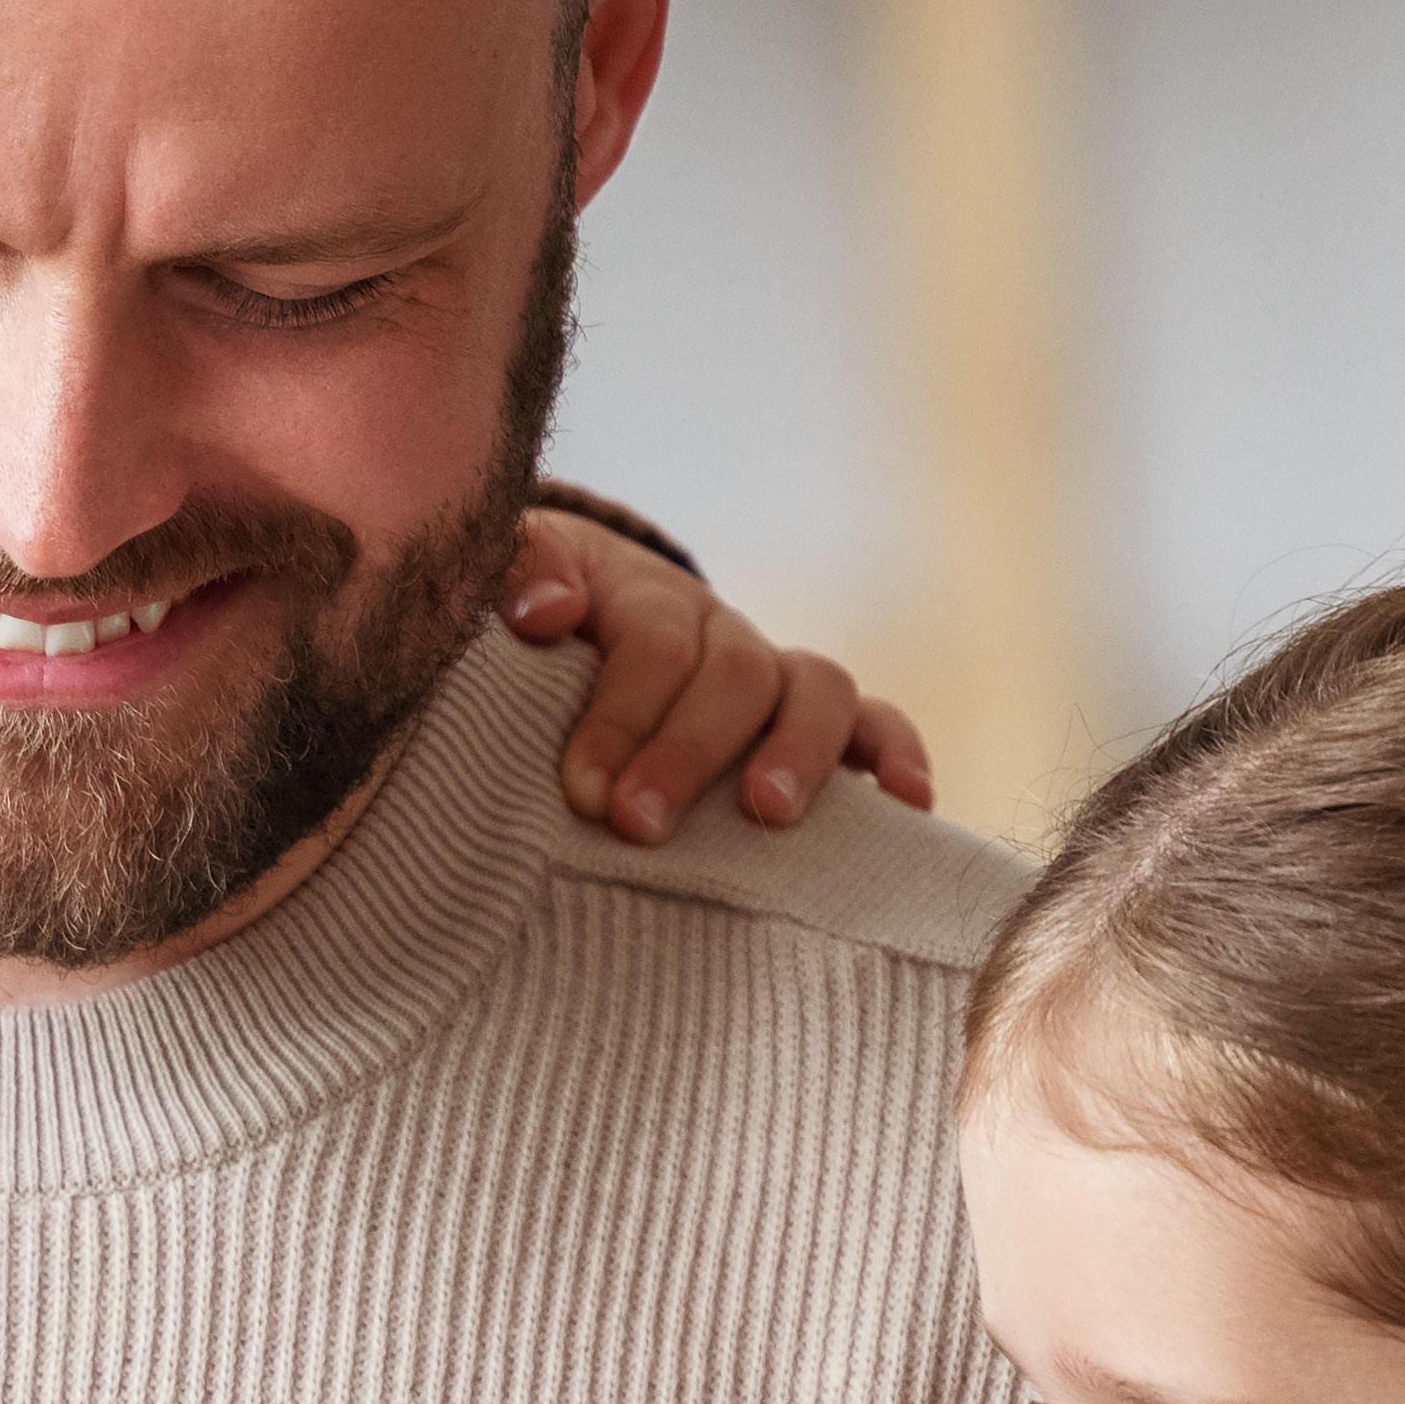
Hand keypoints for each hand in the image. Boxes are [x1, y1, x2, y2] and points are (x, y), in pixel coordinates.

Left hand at [508, 516, 932, 845]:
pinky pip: (875, 723)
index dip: (623, 715)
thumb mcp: (496, 589)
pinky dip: (898, 755)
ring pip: (816, 688)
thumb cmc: (525, 629)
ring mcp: (770, 674)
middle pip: (734, 673)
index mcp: (641, 597)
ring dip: (799, 752)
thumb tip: (550, 613)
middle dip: (689, 752)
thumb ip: (513, 579)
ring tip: (766, 813)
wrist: (563, 623)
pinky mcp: (808, 718)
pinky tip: (908, 804)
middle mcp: (717, 630)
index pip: (652, 645)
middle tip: (638, 824)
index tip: (584, 790)